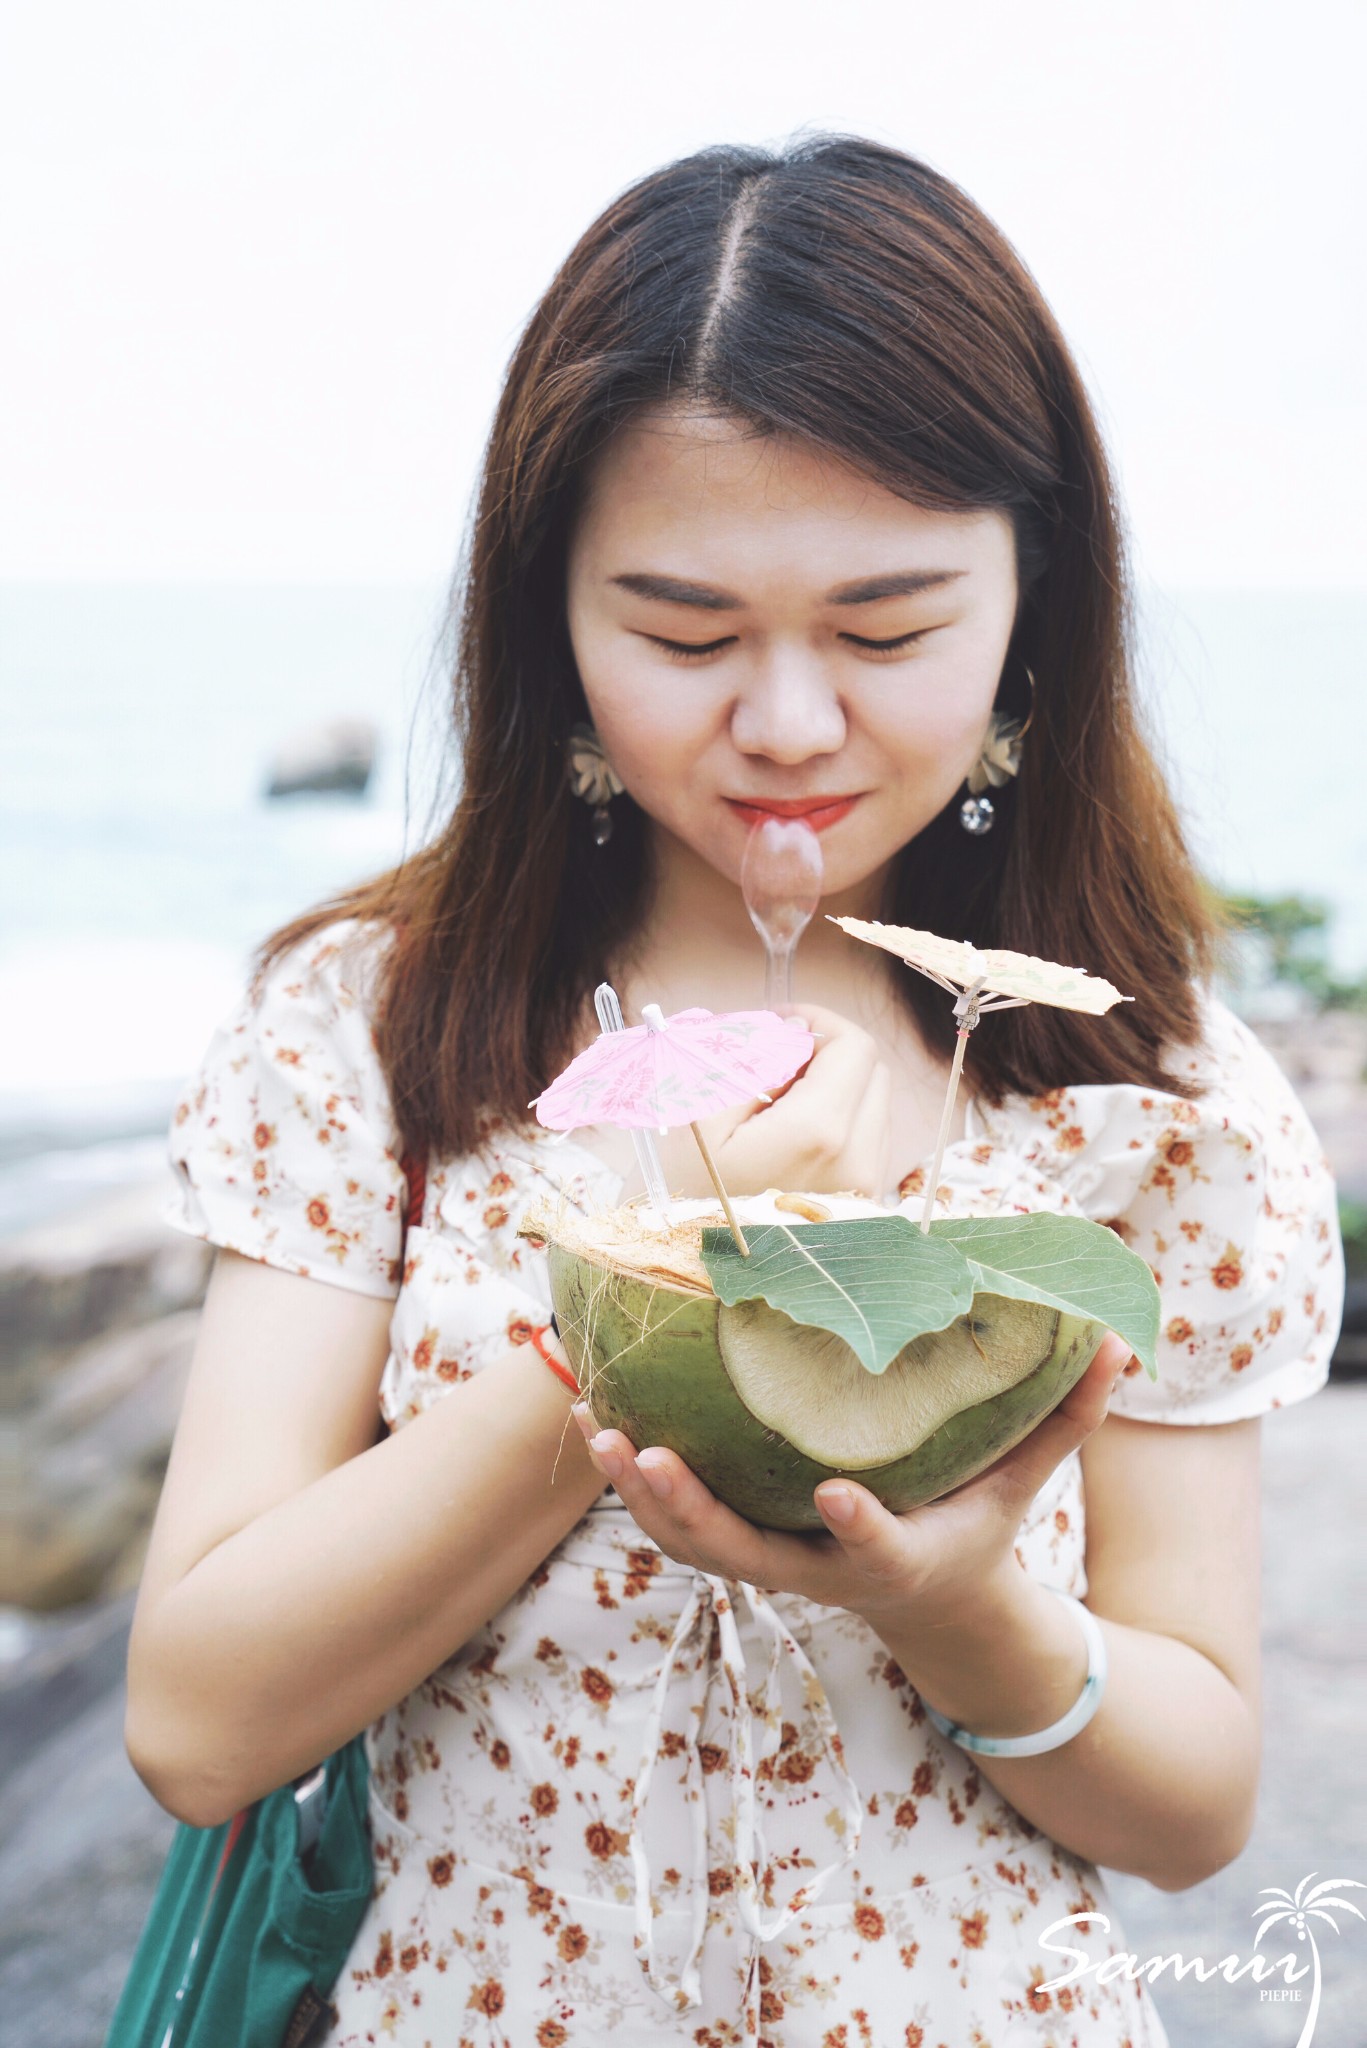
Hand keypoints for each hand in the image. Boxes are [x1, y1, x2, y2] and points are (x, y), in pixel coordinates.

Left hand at [573, 1333, 1130, 1624]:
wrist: (930, 1603)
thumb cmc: (977, 1525)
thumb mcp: (1024, 1480)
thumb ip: (1066, 1416)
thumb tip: (1122, 1342)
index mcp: (900, 1553)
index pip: (880, 1547)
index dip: (860, 1531)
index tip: (838, 1497)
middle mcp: (824, 1568)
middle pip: (746, 1556)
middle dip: (693, 1511)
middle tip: (650, 1453)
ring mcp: (774, 1560)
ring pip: (692, 1544)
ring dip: (641, 1493)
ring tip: (600, 1425)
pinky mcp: (741, 1543)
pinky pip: (675, 1522)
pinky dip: (634, 1479)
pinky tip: (597, 1418)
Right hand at [665, 1003, 891, 1198]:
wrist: (703, 1274)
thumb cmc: (692, 1197)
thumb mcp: (702, 1118)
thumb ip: (750, 1060)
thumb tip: (789, 1028)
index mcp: (818, 1130)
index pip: (852, 1046)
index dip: (817, 1021)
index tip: (779, 1022)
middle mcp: (857, 1156)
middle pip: (871, 1068)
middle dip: (826, 1049)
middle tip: (775, 1055)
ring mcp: (866, 1183)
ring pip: (874, 1100)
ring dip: (836, 1082)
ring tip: (780, 1095)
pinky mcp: (865, 1201)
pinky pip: (869, 1135)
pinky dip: (841, 1116)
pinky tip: (795, 1131)